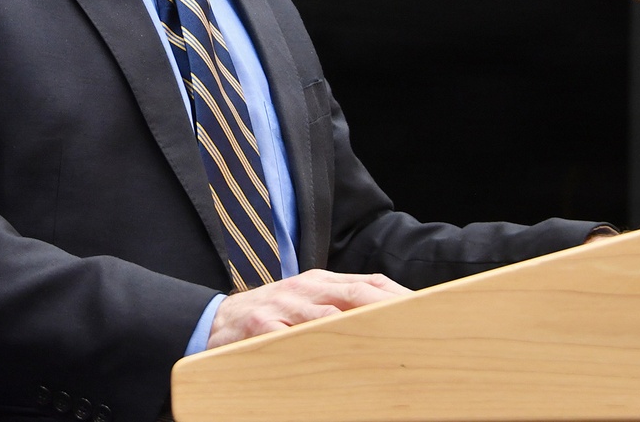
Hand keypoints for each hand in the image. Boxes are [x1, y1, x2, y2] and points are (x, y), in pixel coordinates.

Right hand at [207, 268, 411, 348]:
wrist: (214, 321)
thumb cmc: (269, 316)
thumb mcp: (304, 305)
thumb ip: (337, 306)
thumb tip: (383, 318)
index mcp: (319, 283)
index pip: (366, 283)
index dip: (395, 294)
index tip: (425, 307)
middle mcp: (304, 290)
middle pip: (353, 294)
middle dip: (385, 305)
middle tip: (415, 320)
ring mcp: (282, 306)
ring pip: (325, 315)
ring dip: (355, 325)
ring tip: (384, 336)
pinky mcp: (260, 327)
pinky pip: (288, 338)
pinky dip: (308, 344)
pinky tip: (328, 355)